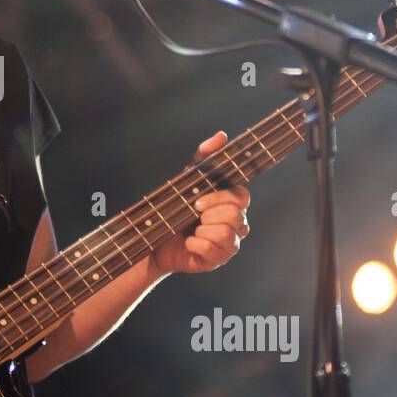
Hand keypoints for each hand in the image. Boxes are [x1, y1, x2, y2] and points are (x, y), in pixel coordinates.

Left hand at [150, 130, 251, 275]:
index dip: (220, 197)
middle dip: (208, 214)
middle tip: (193, 215)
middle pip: (234, 215)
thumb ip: (204, 158)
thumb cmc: (174, 209)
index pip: (243, 196)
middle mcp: (237, 224)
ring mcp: (229, 244)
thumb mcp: (187, 180)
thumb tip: (221, 136)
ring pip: (225, 233)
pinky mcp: (218, 260)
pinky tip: (188, 243)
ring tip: (192, 230)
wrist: (154, 239)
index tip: (199, 201)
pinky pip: (212, 250)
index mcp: (232, 204)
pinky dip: (195, 245)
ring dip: (201, 230)